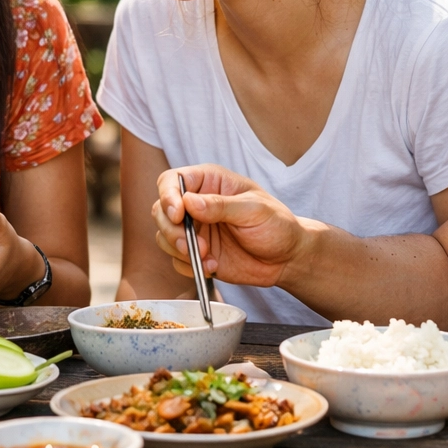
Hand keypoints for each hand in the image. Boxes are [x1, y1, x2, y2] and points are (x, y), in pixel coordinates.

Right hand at [151, 164, 315, 289]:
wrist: (287, 258)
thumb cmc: (277, 225)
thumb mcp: (254, 210)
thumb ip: (221, 205)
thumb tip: (190, 202)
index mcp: (209, 182)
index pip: (172, 180)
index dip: (168, 196)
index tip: (177, 215)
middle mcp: (196, 204)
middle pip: (161, 209)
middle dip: (171, 230)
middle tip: (191, 245)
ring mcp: (195, 229)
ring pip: (164, 236)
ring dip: (179, 250)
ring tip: (207, 257)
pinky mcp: (196, 253)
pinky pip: (176, 260)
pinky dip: (190, 266)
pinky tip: (213, 267)